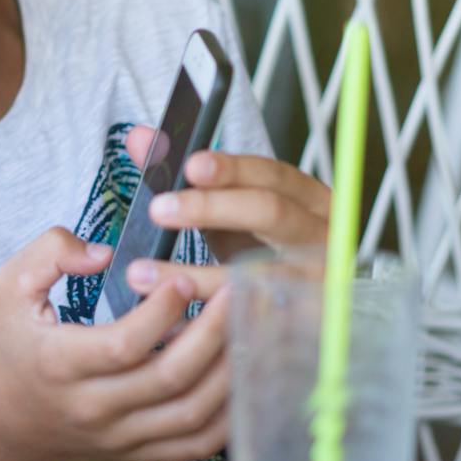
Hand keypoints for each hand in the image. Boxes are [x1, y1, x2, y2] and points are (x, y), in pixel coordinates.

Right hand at [0, 228, 230, 460]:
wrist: (4, 430)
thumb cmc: (8, 351)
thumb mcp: (8, 289)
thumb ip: (49, 254)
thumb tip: (105, 250)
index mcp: (60, 364)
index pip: (124, 345)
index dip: (161, 311)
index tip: (181, 278)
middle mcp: (93, 408)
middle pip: (170, 378)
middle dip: (213, 332)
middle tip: (237, 292)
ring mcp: (121, 437)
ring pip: (193, 413)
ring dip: (230, 370)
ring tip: (248, 326)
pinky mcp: (140, 454)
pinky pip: (199, 443)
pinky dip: (230, 414)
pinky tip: (242, 374)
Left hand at [119, 127, 330, 299]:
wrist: (308, 307)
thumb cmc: (263, 247)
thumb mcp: (230, 209)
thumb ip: (185, 176)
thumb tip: (139, 138)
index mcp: (306, 197)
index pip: (270, 174)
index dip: (231, 169)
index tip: (190, 165)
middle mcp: (320, 234)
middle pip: (270, 212)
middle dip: (211, 208)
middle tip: (157, 209)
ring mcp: (318, 279)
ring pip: (258, 274)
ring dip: (198, 276)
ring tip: (142, 275)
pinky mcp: (307, 322)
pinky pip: (255, 320)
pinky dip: (211, 320)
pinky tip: (172, 320)